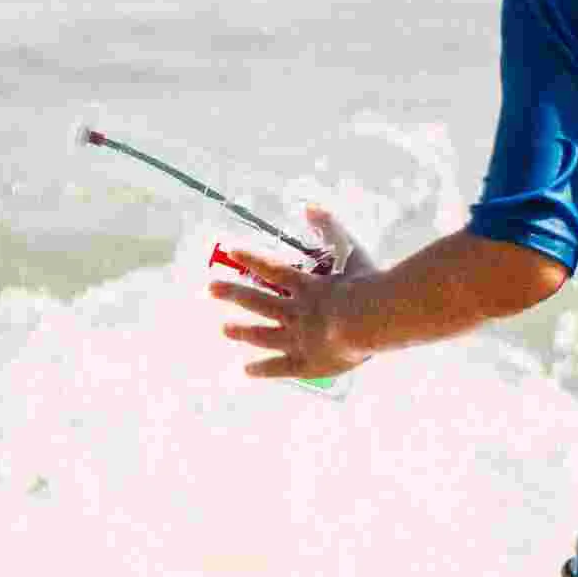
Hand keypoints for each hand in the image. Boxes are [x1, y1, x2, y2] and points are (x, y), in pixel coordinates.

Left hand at [209, 208, 374, 379]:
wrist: (368, 320)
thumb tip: (310, 206)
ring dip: (243, 331)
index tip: (231, 252)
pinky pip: (281, 367)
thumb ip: (330, 228)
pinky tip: (246, 370)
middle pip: (259, 302)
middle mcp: (297, 312)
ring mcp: (300, 338)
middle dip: (233, 294)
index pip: (273, 270)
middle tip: (210, 290)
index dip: (251, 259)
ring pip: (265, 334)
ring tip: (224, 329)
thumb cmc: (365, 285)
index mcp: (307, 286)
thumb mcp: (350, 250)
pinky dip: (263, 368)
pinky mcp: (308, 362)